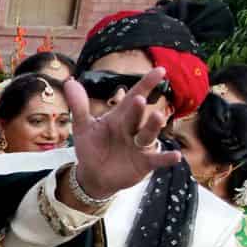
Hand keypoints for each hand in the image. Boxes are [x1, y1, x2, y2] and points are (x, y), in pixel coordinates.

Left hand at [68, 68, 182, 199]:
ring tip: (158, 116)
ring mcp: (140, 145)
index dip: (146, 84)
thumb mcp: (83, 127)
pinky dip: (166, 157)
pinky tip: (176, 155)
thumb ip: (79, 106)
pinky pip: (157, 159)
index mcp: (120, 117)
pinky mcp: (144, 162)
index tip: (160, 70)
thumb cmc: (91, 148)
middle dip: (138, 109)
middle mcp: (133, 128)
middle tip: (139, 99)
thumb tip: (70, 81)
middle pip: (137, 116)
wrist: (93, 176)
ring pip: (147, 134)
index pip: (133, 96)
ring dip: (153, 126)